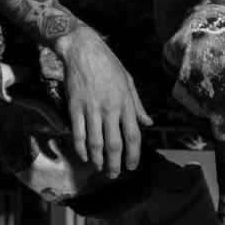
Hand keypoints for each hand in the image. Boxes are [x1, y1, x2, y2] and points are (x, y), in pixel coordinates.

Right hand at [57, 28, 152, 177]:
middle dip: (115, 164)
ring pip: (95, 144)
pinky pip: (78, 134)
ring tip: (100, 168)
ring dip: (98, 160)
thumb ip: (138, 105)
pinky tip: (83, 156)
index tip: (131, 167)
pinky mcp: (75, 107)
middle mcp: (110, 108)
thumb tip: (148, 122)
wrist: (83, 50)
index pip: (133, 136)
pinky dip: (81, 149)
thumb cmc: (108, 64)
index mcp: (126, 102)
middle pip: (114, 145)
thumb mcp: (128, 81)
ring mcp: (92, 109)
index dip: (133, 156)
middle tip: (114, 175)